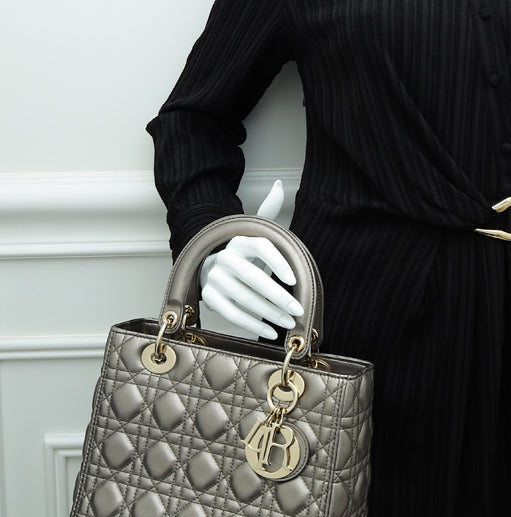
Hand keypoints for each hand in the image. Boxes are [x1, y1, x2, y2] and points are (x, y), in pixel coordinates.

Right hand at [199, 179, 303, 338]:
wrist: (207, 264)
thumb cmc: (241, 251)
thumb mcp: (252, 231)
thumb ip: (268, 210)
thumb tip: (278, 185)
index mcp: (239, 240)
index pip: (261, 246)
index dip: (278, 262)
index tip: (294, 279)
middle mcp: (224, 257)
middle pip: (254, 277)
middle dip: (278, 296)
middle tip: (298, 309)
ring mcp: (213, 278)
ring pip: (244, 298)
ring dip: (269, 313)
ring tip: (289, 322)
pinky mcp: (208, 297)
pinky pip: (231, 313)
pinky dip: (251, 324)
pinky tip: (270, 331)